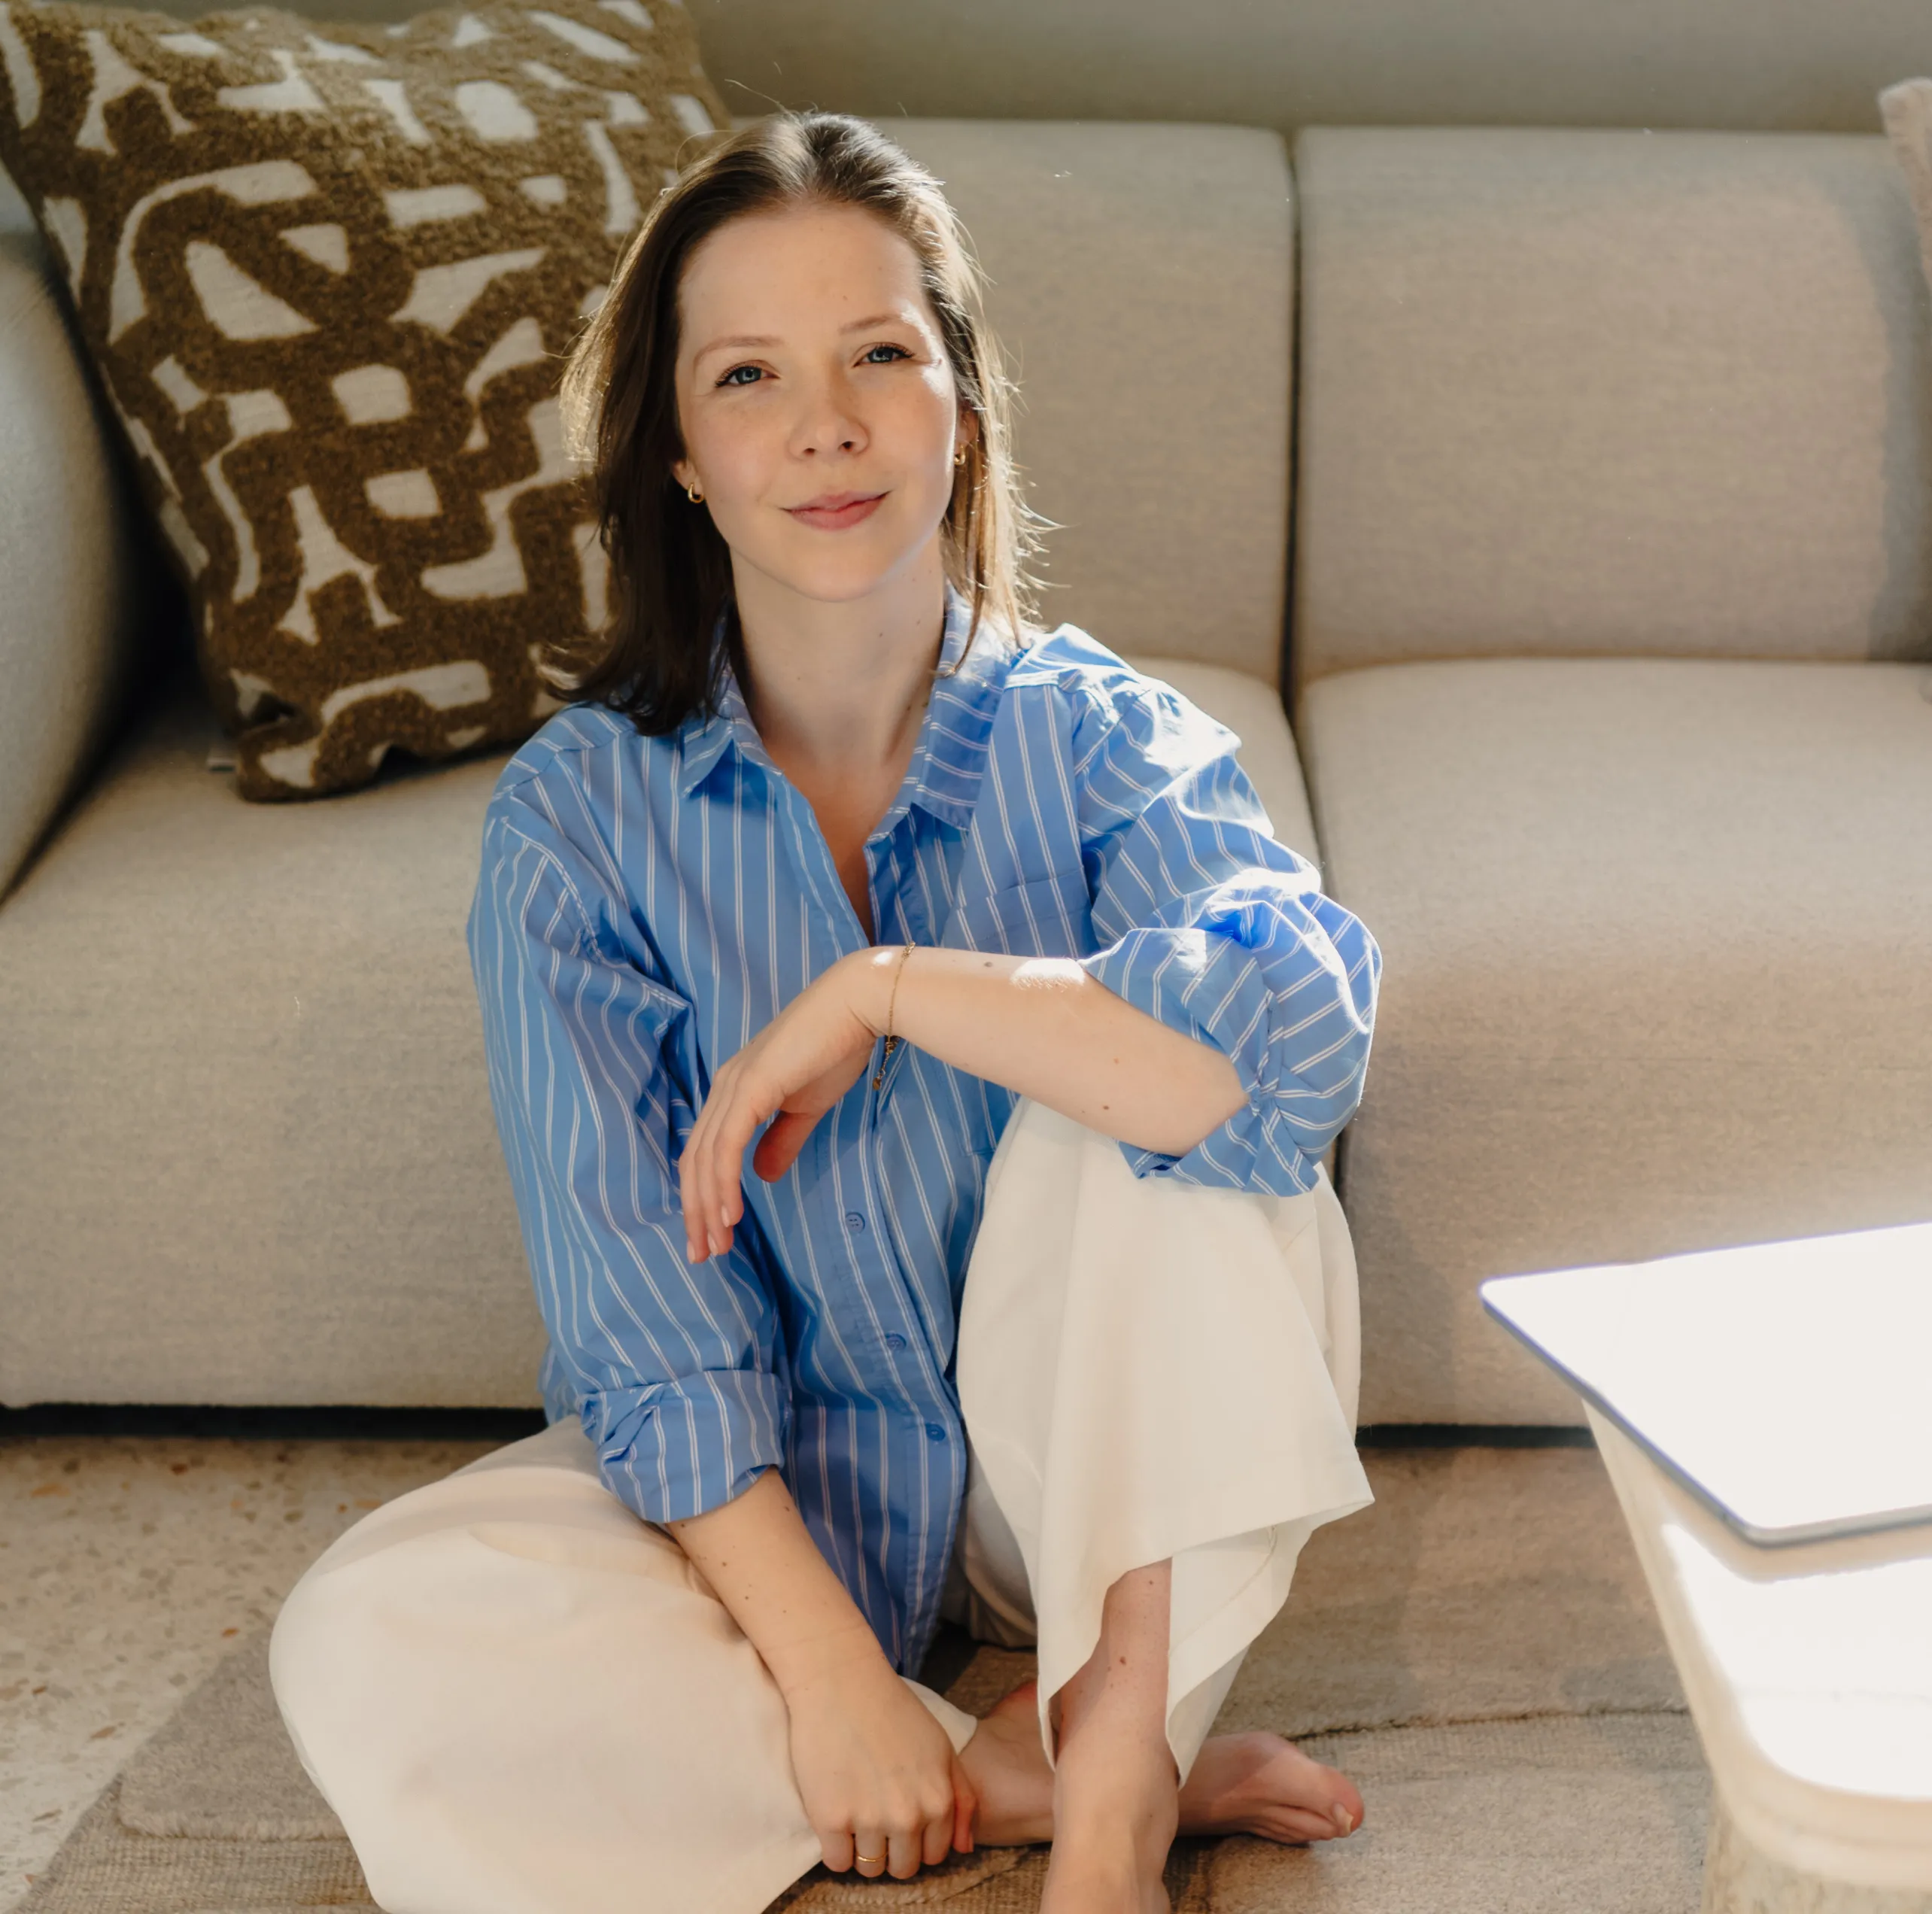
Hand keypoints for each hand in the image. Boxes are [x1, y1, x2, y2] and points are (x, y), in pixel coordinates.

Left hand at [677, 949, 893, 1262]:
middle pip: (694, 1161)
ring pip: (706, 1159)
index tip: (712, 1236)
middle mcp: (724, 1088)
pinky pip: (727, 1145)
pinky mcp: (751, 1087)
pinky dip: (723, 1183)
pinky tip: (730, 1214)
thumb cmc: (835, 1048)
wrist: (856, 1006)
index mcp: (734, 1090)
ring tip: (716, 1245)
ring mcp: (734, 1086)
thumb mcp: (805, 1106)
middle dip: (695, 1212)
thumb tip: (760, 1176)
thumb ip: (781, 1140)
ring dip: (707, 1207)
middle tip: (702, 1255)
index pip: (705, 1152)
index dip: (702, 1196)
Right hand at [783, 1651, 976, 1878]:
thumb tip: (964, 1848)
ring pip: (869, 1868)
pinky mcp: (831, 1819)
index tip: (901, 1821)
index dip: (917, 1841)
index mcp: (938, 1801)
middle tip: (876, 1815)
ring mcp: (869, 1820)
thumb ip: (961, 1797)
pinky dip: (834, 1847)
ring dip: (862, 1849)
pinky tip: (835, 1815)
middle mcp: (908, 1817)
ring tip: (855, 1811)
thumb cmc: (893, 1709)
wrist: (841, 1681)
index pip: (933, 1855)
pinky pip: (837, 1862)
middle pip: (902, 1868)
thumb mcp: (941, 1747)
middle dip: (891, 1849)